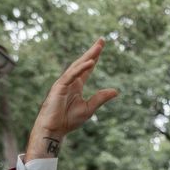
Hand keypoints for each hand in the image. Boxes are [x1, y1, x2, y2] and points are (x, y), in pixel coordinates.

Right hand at [25, 38, 117, 161]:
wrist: (54, 130)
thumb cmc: (68, 120)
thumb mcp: (89, 108)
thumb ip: (101, 98)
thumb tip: (116, 91)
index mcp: (77, 85)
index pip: (88, 68)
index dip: (94, 58)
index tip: (101, 47)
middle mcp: (70, 81)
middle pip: (83, 63)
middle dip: (92, 51)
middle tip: (102, 40)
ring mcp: (63, 83)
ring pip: (77, 66)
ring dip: (88, 56)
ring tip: (99, 47)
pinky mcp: (58, 87)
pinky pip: (71, 75)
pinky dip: (80, 69)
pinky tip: (90, 62)